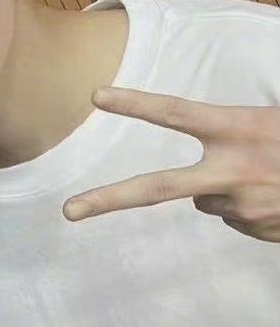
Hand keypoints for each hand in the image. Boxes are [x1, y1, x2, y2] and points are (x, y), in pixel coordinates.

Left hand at [63, 87, 279, 240]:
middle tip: (67, 212)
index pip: (177, 113)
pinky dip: (248, 206)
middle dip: (108, 200)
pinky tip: (278, 195)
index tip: (98, 97)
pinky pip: (233, 215)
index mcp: (240, 129)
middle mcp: (232, 170)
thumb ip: (239, 130)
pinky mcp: (253, 229)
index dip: (137, 103)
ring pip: (206, 199)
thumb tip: (212, 148)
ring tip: (269, 175)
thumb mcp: (276, 120)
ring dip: (225, 188)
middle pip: (157, 188)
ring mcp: (241, 205)